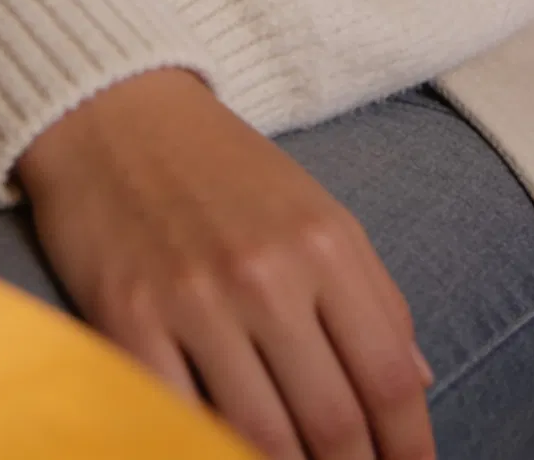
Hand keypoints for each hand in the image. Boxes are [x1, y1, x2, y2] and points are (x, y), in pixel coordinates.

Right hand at [16, 69, 433, 459]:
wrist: (112, 108)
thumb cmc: (223, 169)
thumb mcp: (316, 211)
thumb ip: (375, 295)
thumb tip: (420, 383)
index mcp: (324, 244)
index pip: (390, 377)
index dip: (409, 447)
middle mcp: (266, 273)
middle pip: (331, 422)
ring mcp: (194, 300)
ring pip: (260, 436)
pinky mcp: (129, 320)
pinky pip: (177, 418)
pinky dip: (205, 445)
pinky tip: (224, 451)